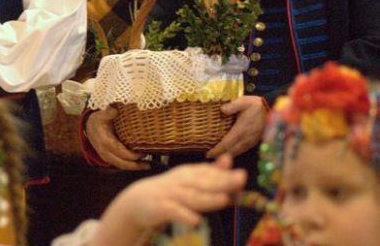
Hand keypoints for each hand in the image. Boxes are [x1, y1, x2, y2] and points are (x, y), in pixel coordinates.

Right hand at [85, 107, 148, 170]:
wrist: (88, 127)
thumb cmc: (98, 121)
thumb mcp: (102, 115)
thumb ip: (108, 113)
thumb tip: (114, 111)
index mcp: (106, 142)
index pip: (121, 153)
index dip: (133, 155)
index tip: (143, 152)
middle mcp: (105, 152)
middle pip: (122, 163)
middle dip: (136, 165)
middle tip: (148, 164)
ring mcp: (105, 156)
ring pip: (121, 166)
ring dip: (133, 167)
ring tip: (146, 166)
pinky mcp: (107, 158)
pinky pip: (119, 164)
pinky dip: (128, 165)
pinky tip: (137, 164)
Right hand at [91, 155, 245, 244]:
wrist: (136, 201)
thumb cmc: (169, 190)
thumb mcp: (189, 179)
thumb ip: (210, 171)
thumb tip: (229, 158)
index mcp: (188, 174)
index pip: (209, 173)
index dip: (225, 174)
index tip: (243, 175)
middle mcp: (181, 182)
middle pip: (204, 182)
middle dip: (222, 181)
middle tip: (241, 179)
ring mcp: (170, 194)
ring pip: (192, 197)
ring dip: (207, 198)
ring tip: (224, 199)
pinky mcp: (160, 208)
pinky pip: (173, 212)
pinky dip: (184, 216)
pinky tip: (196, 221)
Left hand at [206, 96, 267, 158]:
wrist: (272, 109)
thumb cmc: (256, 105)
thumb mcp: (243, 102)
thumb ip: (232, 106)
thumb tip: (221, 109)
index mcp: (241, 130)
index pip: (227, 143)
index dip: (217, 150)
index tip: (208, 154)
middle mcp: (246, 138)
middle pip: (230, 150)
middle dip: (219, 154)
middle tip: (209, 156)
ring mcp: (251, 141)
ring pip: (237, 152)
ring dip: (227, 154)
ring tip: (217, 154)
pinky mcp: (254, 141)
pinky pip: (242, 150)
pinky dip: (234, 152)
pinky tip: (230, 151)